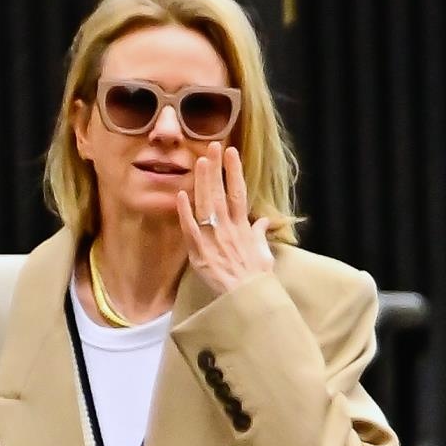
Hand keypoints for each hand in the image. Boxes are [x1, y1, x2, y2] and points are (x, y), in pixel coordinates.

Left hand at [177, 144, 278, 296]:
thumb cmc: (258, 279)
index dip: (234, 171)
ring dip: (202, 181)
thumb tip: (264, 221)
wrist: (248, 299)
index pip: (238, 193)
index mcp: (243, 227)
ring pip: (206, 204)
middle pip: (220, 192)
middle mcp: (228, 229)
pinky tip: (181, 194)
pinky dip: (185, 213)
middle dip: (216, 168)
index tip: (231, 152)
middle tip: (212, 146)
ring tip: (200, 160)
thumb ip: (260, 234)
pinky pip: (190, 229)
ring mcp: (213, 239)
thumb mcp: (264, 254)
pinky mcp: (200, 253)